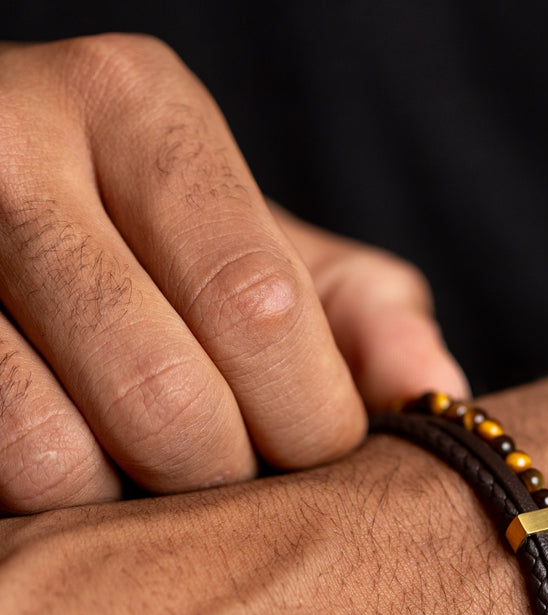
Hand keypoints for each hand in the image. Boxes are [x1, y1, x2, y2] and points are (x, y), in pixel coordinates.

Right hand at [0, 35, 465, 514]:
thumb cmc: (136, 239)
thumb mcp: (253, 242)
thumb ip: (354, 308)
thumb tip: (437, 390)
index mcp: (137, 105)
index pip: (259, 311)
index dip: (309, 425)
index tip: (314, 453)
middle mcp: (10, 144)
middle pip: (166, 397)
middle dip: (222, 479)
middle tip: (229, 479)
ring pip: (52, 457)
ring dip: (122, 509)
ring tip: (137, 472)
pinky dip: (46, 508)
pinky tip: (73, 470)